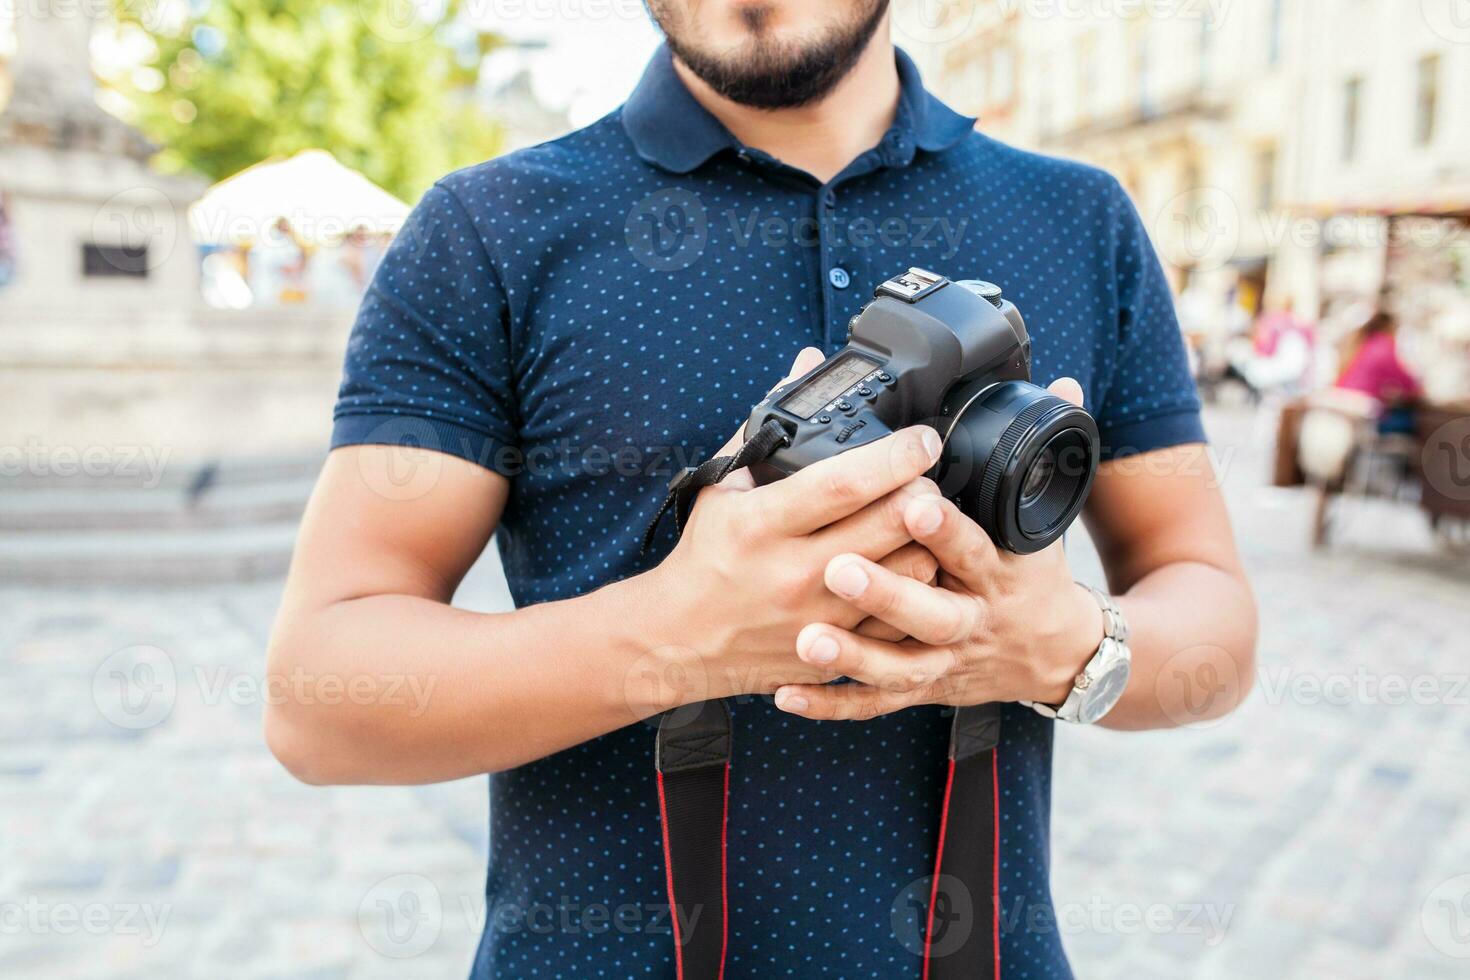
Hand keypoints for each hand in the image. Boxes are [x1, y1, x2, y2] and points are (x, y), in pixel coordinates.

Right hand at [644, 349, 943, 704]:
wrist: (676, 642)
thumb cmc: (704, 558)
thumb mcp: (722, 488)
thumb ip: (768, 427)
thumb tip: (807, 366)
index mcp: (762, 524)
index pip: (843, 484)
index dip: (895, 457)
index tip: (924, 439)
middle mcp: (794, 572)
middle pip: (890, 525)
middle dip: (924, 493)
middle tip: (928, 478)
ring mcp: (819, 617)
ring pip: (909, 574)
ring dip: (928, 542)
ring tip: (921, 523)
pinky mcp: (835, 651)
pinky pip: (901, 622)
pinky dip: (917, 591)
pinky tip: (912, 570)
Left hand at [771, 378, 1104, 720]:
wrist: (1056, 655)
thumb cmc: (1034, 576)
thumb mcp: (1045, 519)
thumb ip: (1040, 453)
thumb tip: (1064, 383)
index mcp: (998, 572)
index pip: (973, 546)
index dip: (946, 528)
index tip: (915, 502)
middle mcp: (971, 620)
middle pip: (932, 613)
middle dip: (886, 593)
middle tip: (839, 569)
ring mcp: (944, 661)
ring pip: (900, 666)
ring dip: (852, 655)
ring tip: (806, 638)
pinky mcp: (921, 690)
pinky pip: (874, 704)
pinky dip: (832, 702)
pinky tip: (786, 692)